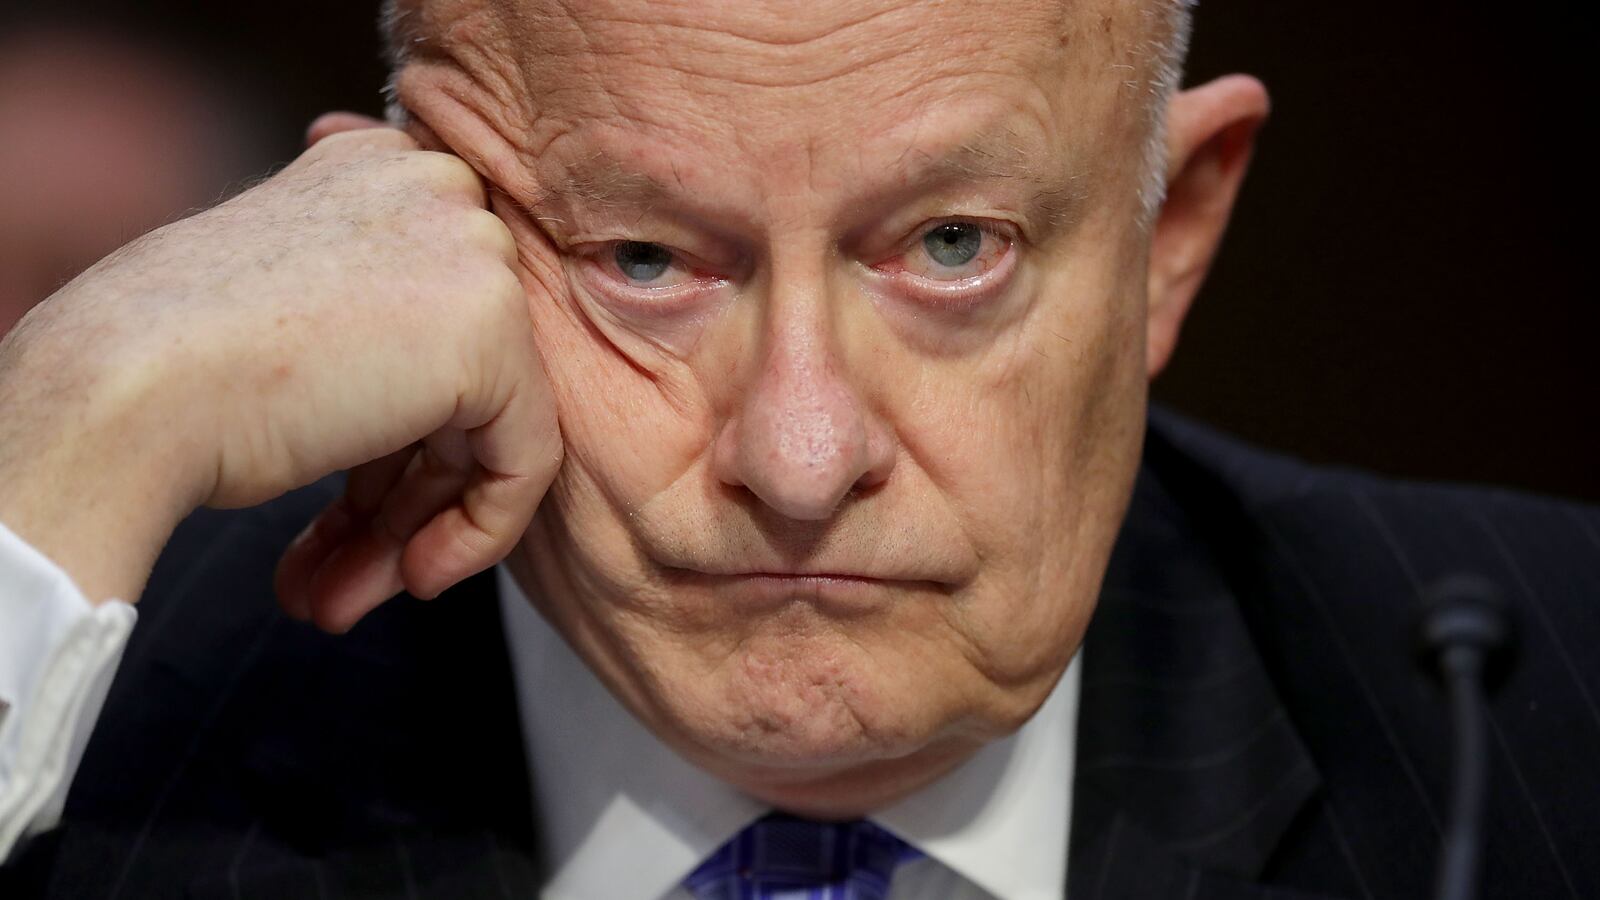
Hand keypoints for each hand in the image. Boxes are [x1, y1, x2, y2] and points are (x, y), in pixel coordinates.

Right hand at [0, 114, 560, 630]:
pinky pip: (524, 459)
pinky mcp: (494, 334)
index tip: (344, 504)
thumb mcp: (291, 314)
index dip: (392, 431)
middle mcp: (441, 192)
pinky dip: (475, 533)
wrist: (126, 389)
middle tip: (343, 572)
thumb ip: (372, 325)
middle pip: (461, 376)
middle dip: (398, 493)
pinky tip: (405, 579)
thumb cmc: (170, 362)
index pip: (431, 319)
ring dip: (409, 528)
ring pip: (487, 426)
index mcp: (382, 167)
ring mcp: (476, 255)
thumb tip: (419, 397)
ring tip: (341, 598)